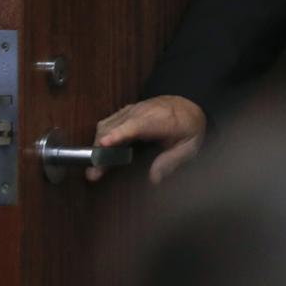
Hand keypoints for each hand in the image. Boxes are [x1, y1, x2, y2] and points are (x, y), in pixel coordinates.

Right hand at [85, 95, 206, 184]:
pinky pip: (107, 123)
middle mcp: (143, 112)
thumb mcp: (190, 147)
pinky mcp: (125, 112)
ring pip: (107, 125)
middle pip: (115, 127)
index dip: (120, 134)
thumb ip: (172, 161)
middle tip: (95, 173)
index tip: (105, 143)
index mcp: (161, 119)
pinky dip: (100, 139)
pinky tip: (100, 156)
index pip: (137, 126)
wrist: (188, 106)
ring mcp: (132, 110)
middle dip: (101, 149)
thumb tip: (154, 178)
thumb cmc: (189, 128)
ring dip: (97, 146)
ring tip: (95, 169)